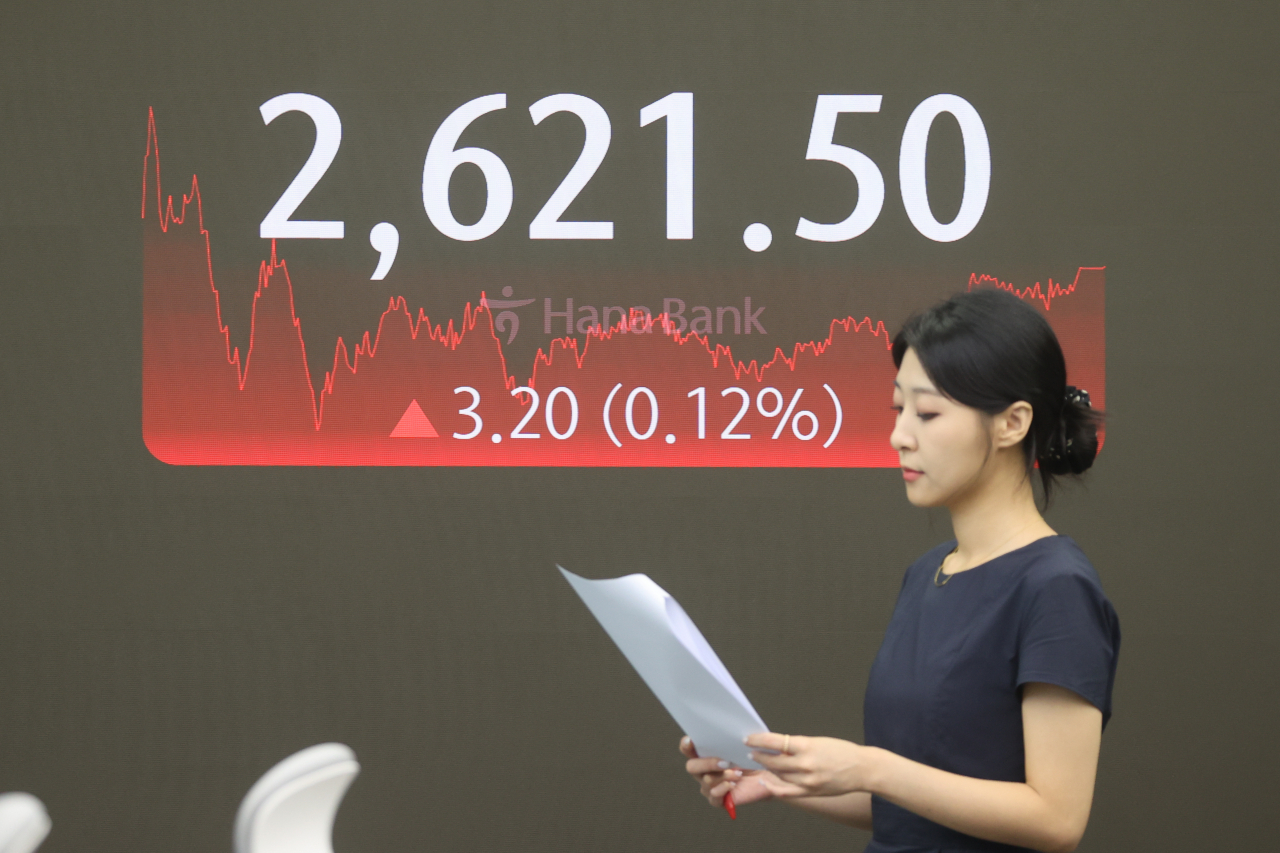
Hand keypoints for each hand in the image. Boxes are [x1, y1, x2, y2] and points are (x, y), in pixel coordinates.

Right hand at [679, 736, 777, 809]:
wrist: (766, 775)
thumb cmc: (751, 757)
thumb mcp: (741, 745)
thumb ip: (729, 738)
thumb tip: (726, 730)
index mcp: (704, 754)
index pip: (687, 749)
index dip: (686, 745)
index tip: (691, 740)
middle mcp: (703, 771)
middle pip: (691, 767)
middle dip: (707, 763)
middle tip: (725, 762)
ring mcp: (708, 786)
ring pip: (706, 782)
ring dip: (723, 776)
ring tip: (738, 774)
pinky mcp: (718, 799)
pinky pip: (713, 797)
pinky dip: (724, 789)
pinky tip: (733, 784)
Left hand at [745, 732, 879, 798]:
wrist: (862, 769)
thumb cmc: (842, 751)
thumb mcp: (818, 741)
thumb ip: (798, 746)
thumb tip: (778, 746)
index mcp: (807, 746)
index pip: (775, 741)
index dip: (759, 740)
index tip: (749, 739)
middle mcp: (805, 764)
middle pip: (774, 760)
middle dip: (759, 755)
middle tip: (751, 751)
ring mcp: (808, 780)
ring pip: (779, 775)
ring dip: (767, 768)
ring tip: (761, 762)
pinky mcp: (811, 791)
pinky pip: (787, 791)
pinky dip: (773, 786)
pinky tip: (765, 780)